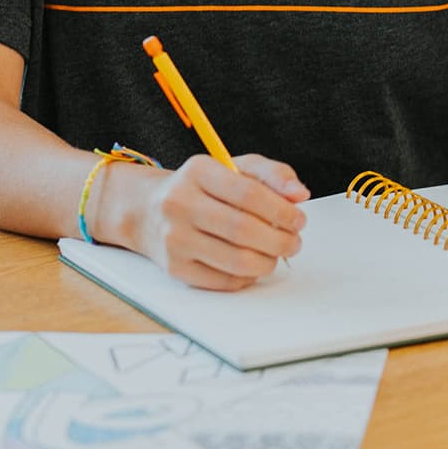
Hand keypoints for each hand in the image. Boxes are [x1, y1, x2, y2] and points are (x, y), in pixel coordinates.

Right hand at [130, 153, 308, 290]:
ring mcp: (174, 238)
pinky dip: (247, 277)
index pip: (248, 193)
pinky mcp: (174, 268)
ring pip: (235, 260)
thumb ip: (272, 175)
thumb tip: (299, 195)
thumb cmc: (202, 188)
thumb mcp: (235, 167)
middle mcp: (180, 204)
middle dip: (280, 240)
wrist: (148, 210)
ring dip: (268, 262)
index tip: (299, 220)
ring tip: (277, 254)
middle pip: (243, 229)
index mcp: (198, 172)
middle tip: (295, 242)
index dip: (281, 210)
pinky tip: (253, 265)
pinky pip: (223, 281)